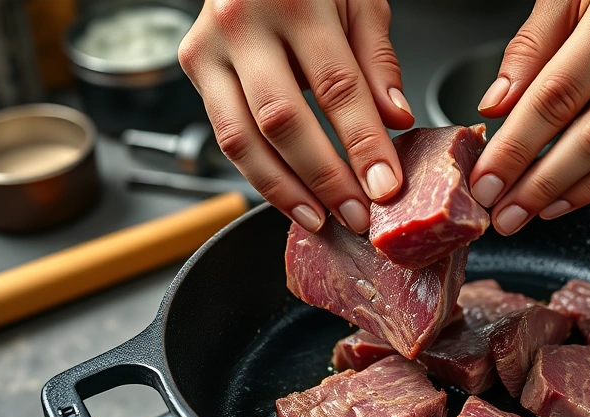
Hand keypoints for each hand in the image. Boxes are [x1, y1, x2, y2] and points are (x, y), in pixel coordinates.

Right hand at [178, 0, 414, 232]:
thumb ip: (376, 59)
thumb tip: (394, 121)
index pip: (336, 86)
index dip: (362, 143)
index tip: (385, 185)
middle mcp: (242, 23)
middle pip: (282, 120)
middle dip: (324, 178)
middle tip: (357, 215)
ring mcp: (209, 46)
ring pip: (241, 139)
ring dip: (284, 190)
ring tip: (321, 220)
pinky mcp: (195, 65)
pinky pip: (225, 134)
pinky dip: (259, 174)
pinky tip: (291, 196)